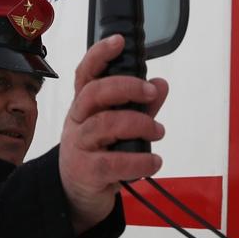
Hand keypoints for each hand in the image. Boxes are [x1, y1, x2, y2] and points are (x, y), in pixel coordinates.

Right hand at [59, 34, 168, 233]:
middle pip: (94, 94)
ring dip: (140, 124)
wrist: (77, 196)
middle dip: (126, 87)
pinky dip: (139, 161)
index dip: (100, 55)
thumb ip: (141, 107)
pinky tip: (154, 162)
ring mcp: (78, 146)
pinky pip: (113, 162)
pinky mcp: (86, 171)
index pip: (86, 74)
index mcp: (84, 106)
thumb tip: (161, 84)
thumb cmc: (98, 154)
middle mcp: (78, 122)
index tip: (119, 41)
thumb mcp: (119, 129)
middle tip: (152, 93)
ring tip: (159, 131)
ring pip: (105, 125)